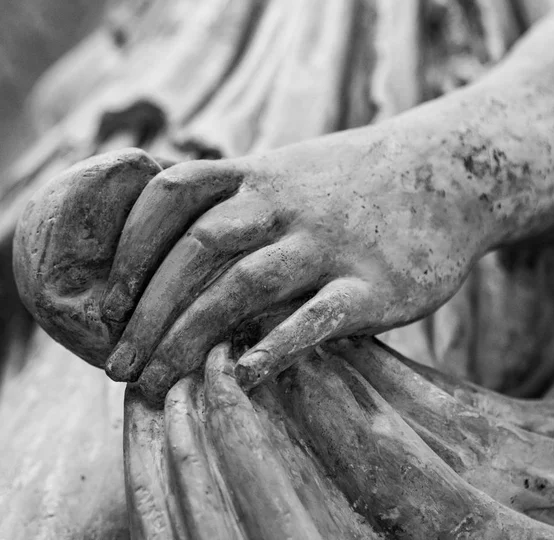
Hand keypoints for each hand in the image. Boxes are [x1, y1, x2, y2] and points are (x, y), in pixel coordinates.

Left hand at [100, 124, 488, 403]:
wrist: (445, 174)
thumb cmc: (351, 185)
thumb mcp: (289, 171)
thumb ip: (234, 202)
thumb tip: (170, 251)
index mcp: (258, 174)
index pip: (170, 193)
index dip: (130, 247)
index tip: (108, 304)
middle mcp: (285, 202)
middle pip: (198, 250)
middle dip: (149, 311)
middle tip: (117, 367)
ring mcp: (328, 242)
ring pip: (244, 285)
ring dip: (190, 336)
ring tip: (155, 382)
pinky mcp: (373, 284)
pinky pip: (314, 317)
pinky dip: (273, 347)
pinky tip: (238, 377)